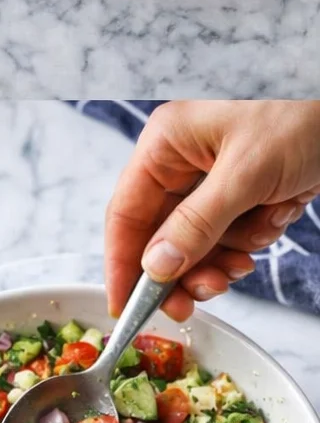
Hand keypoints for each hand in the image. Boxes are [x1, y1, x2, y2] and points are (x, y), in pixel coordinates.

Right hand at [104, 99, 319, 319]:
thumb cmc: (300, 113)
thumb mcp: (247, 173)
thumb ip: (198, 224)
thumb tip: (155, 268)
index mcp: (166, 143)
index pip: (127, 213)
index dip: (123, 264)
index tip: (123, 309)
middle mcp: (184, 159)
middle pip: (164, 233)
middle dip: (185, 268)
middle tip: (193, 304)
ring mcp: (216, 173)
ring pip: (203, 238)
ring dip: (229, 252)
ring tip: (250, 253)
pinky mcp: (247, 186)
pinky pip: (237, 229)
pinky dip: (258, 232)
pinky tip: (281, 212)